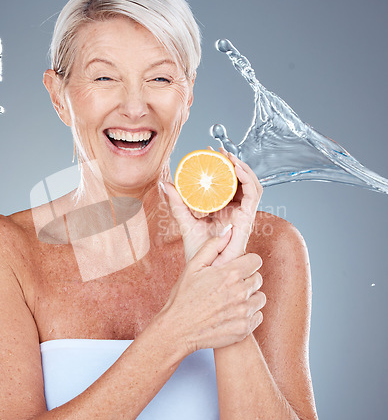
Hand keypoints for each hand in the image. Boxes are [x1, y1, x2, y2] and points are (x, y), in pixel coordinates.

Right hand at [160, 236, 265, 353]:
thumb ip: (213, 246)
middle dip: (246, 279)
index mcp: (229, 274)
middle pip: (258, 278)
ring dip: (249, 297)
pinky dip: (249, 314)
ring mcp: (244, 311)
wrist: (178, 329)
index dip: (246, 262)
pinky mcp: (245, 328)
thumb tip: (229, 231)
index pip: (255, 260)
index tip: (236, 268)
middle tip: (229, 286)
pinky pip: (258, 315)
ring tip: (231, 300)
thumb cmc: (183, 297)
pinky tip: (232, 313)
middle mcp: (240, 292)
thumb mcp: (193, 266)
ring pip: (260, 297)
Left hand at [164, 147, 262, 264]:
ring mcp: (243, 213)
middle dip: (231, 162)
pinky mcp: (248, 218)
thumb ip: (177, 203)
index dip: (221, 165)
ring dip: (242, 167)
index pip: (227, 182)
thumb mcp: (185, 220)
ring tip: (228, 156)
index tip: (207, 152)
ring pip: (251, 183)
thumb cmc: (199, 250)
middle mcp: (236, 209)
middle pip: (240, 180)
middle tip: (217, 150)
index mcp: (224, 208)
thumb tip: (166, 184)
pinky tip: (237, 169)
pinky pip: (254, 194)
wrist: (207, 269)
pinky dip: (249, 179)